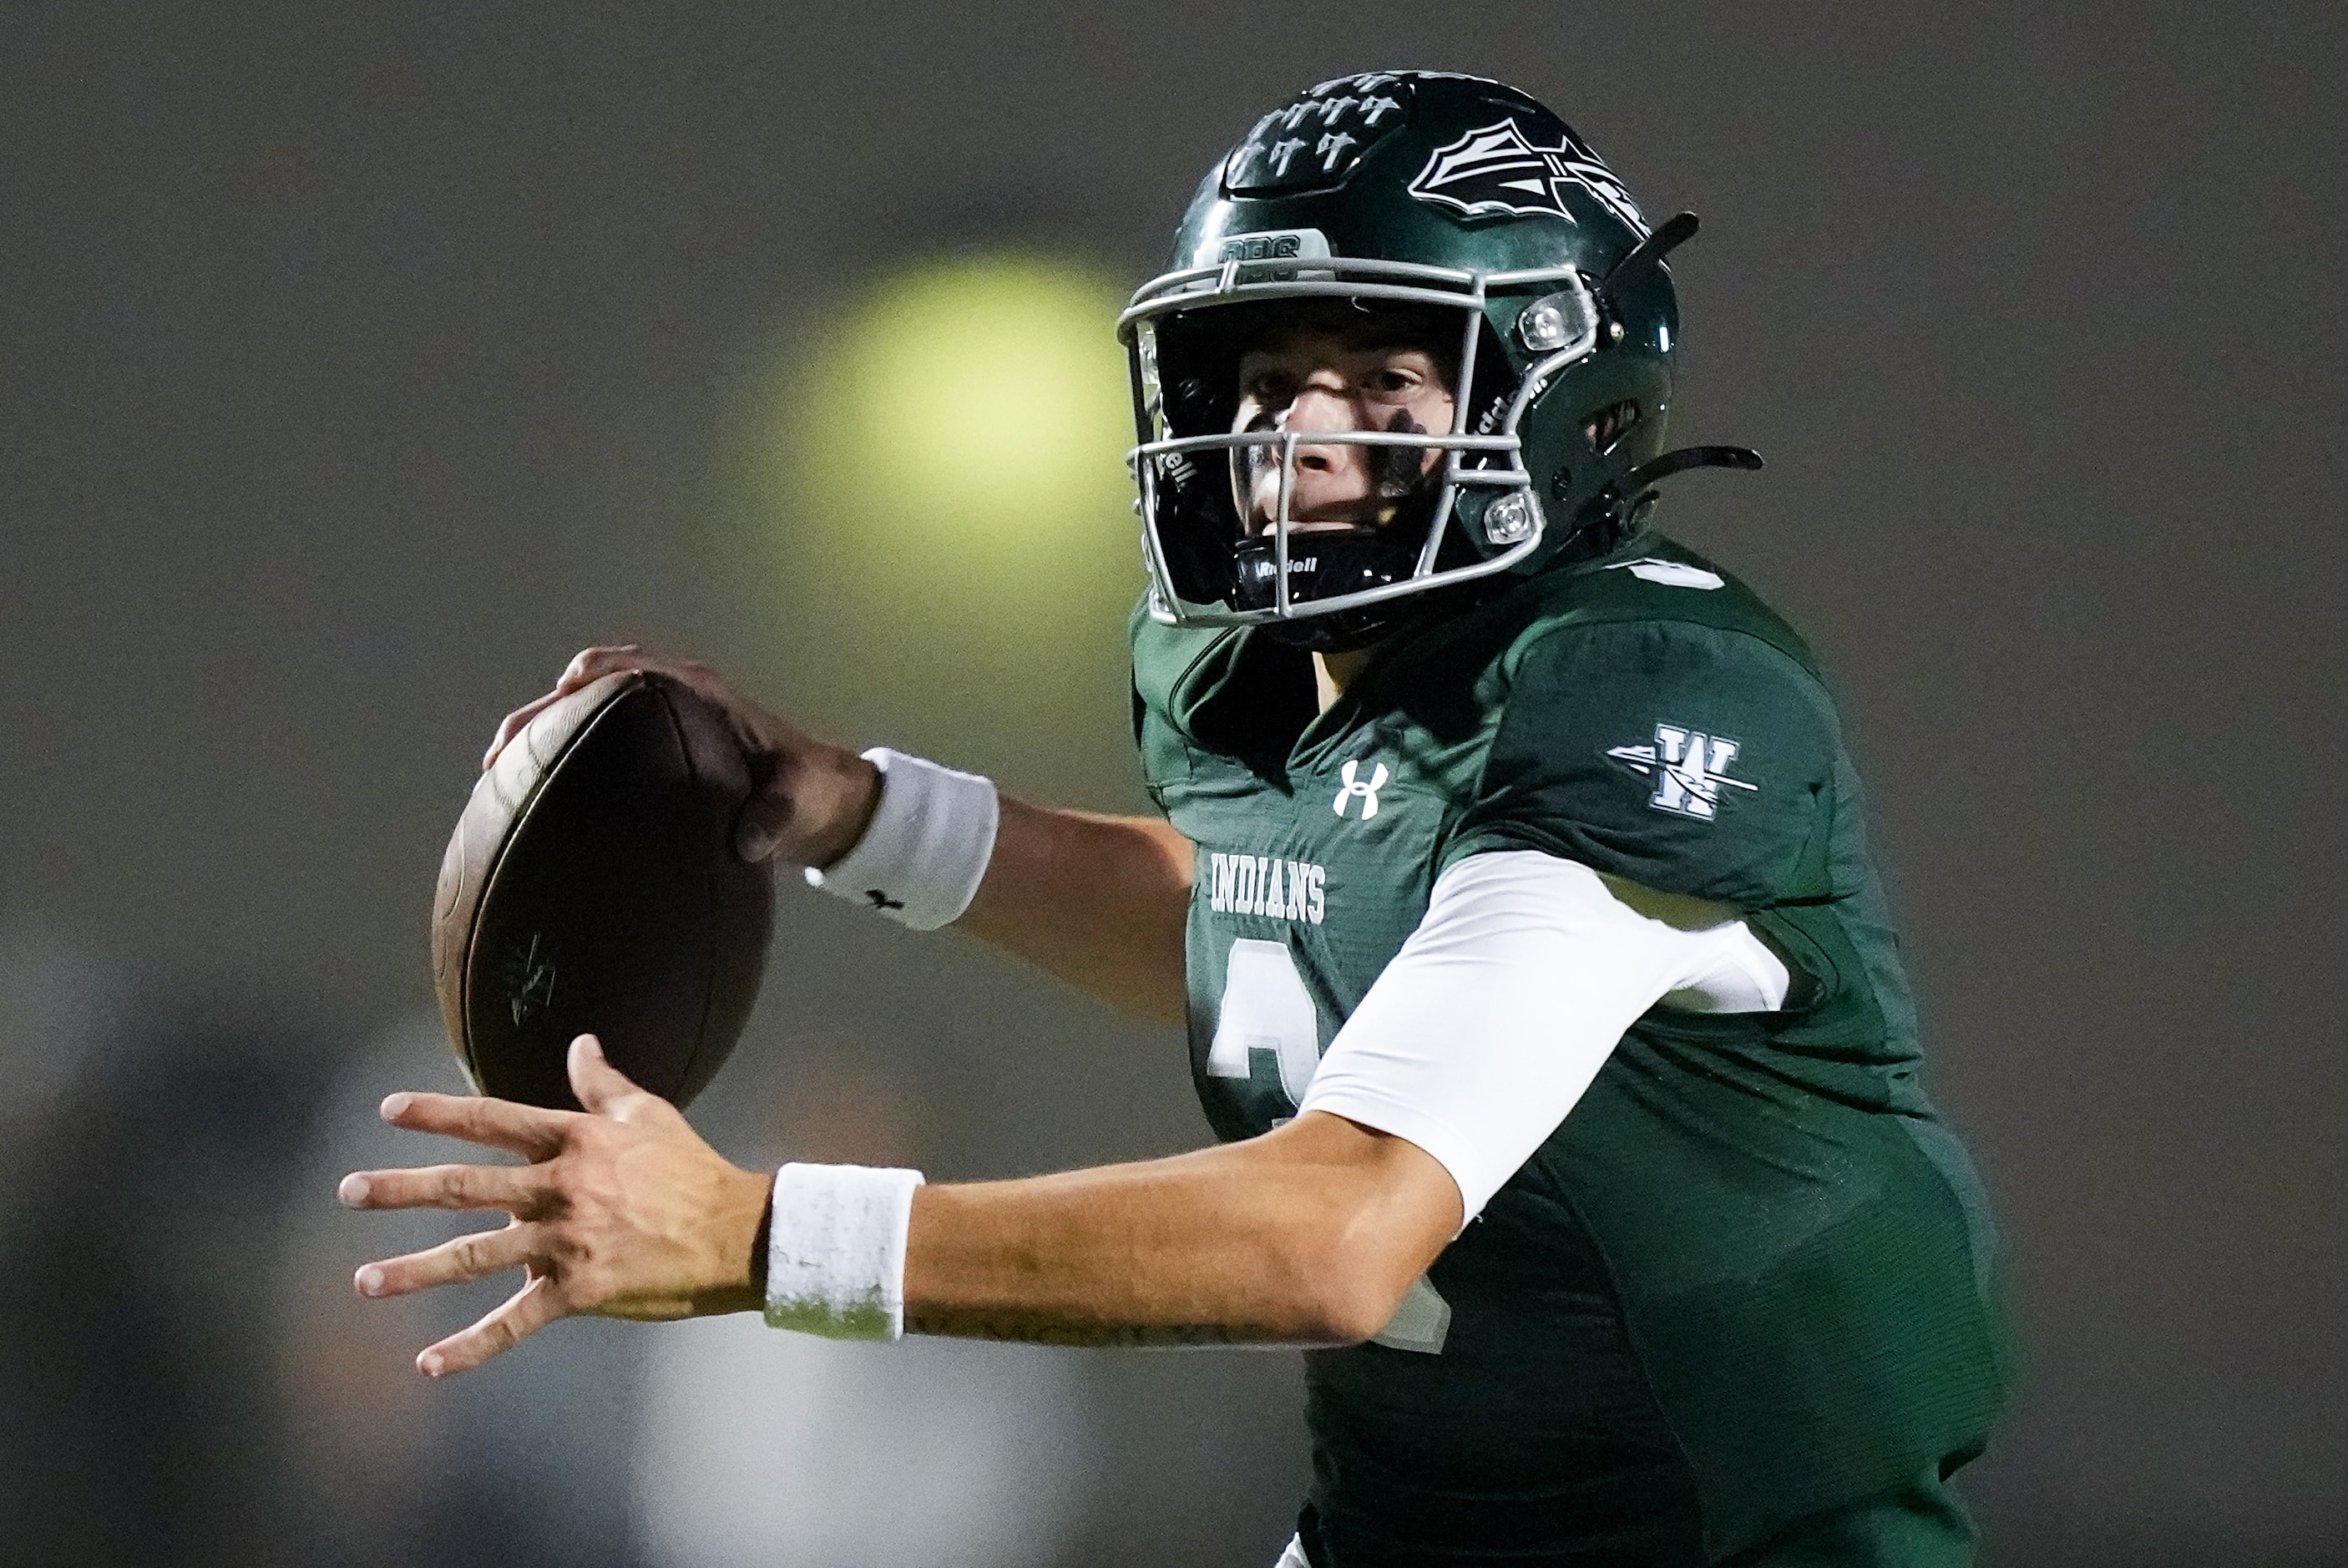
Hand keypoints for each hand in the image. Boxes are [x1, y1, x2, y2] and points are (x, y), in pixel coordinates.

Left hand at [340, 1036, 773, 1377]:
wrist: (736, 1234)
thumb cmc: (692, 1170)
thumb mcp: (649, 1115)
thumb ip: (604, 1083)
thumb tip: (580, 1043)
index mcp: (574, 1141)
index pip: (491, 1121)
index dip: (438, 1113)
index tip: (388, 1110)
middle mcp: (559, 1188)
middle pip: (464, 1187)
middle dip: (400, 1189)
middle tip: (349, 1191)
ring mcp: (565, 1242)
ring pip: (473, 1257)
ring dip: (413, 1271)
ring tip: (364, 1279)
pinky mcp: (578, 1291)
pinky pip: (514, 1323)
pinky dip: (471, 1346)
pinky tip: (429, 1363)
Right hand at [484, 645, 878, 867]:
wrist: (823, 805)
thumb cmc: (812, 793)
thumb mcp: (800, 800)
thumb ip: (776, 815)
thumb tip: (748, 842)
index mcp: (699, 692)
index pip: (629, 668)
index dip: (586, 681)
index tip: (551, 708)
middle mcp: (670, 699)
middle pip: (588, 689)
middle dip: (539, 715)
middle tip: (500, 758)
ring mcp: (657, 726)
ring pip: (582, 719)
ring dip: (540, 739)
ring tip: (495, 781)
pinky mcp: (650, 757)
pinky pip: (594, 750)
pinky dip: (559, 764)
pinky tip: (529, 806)